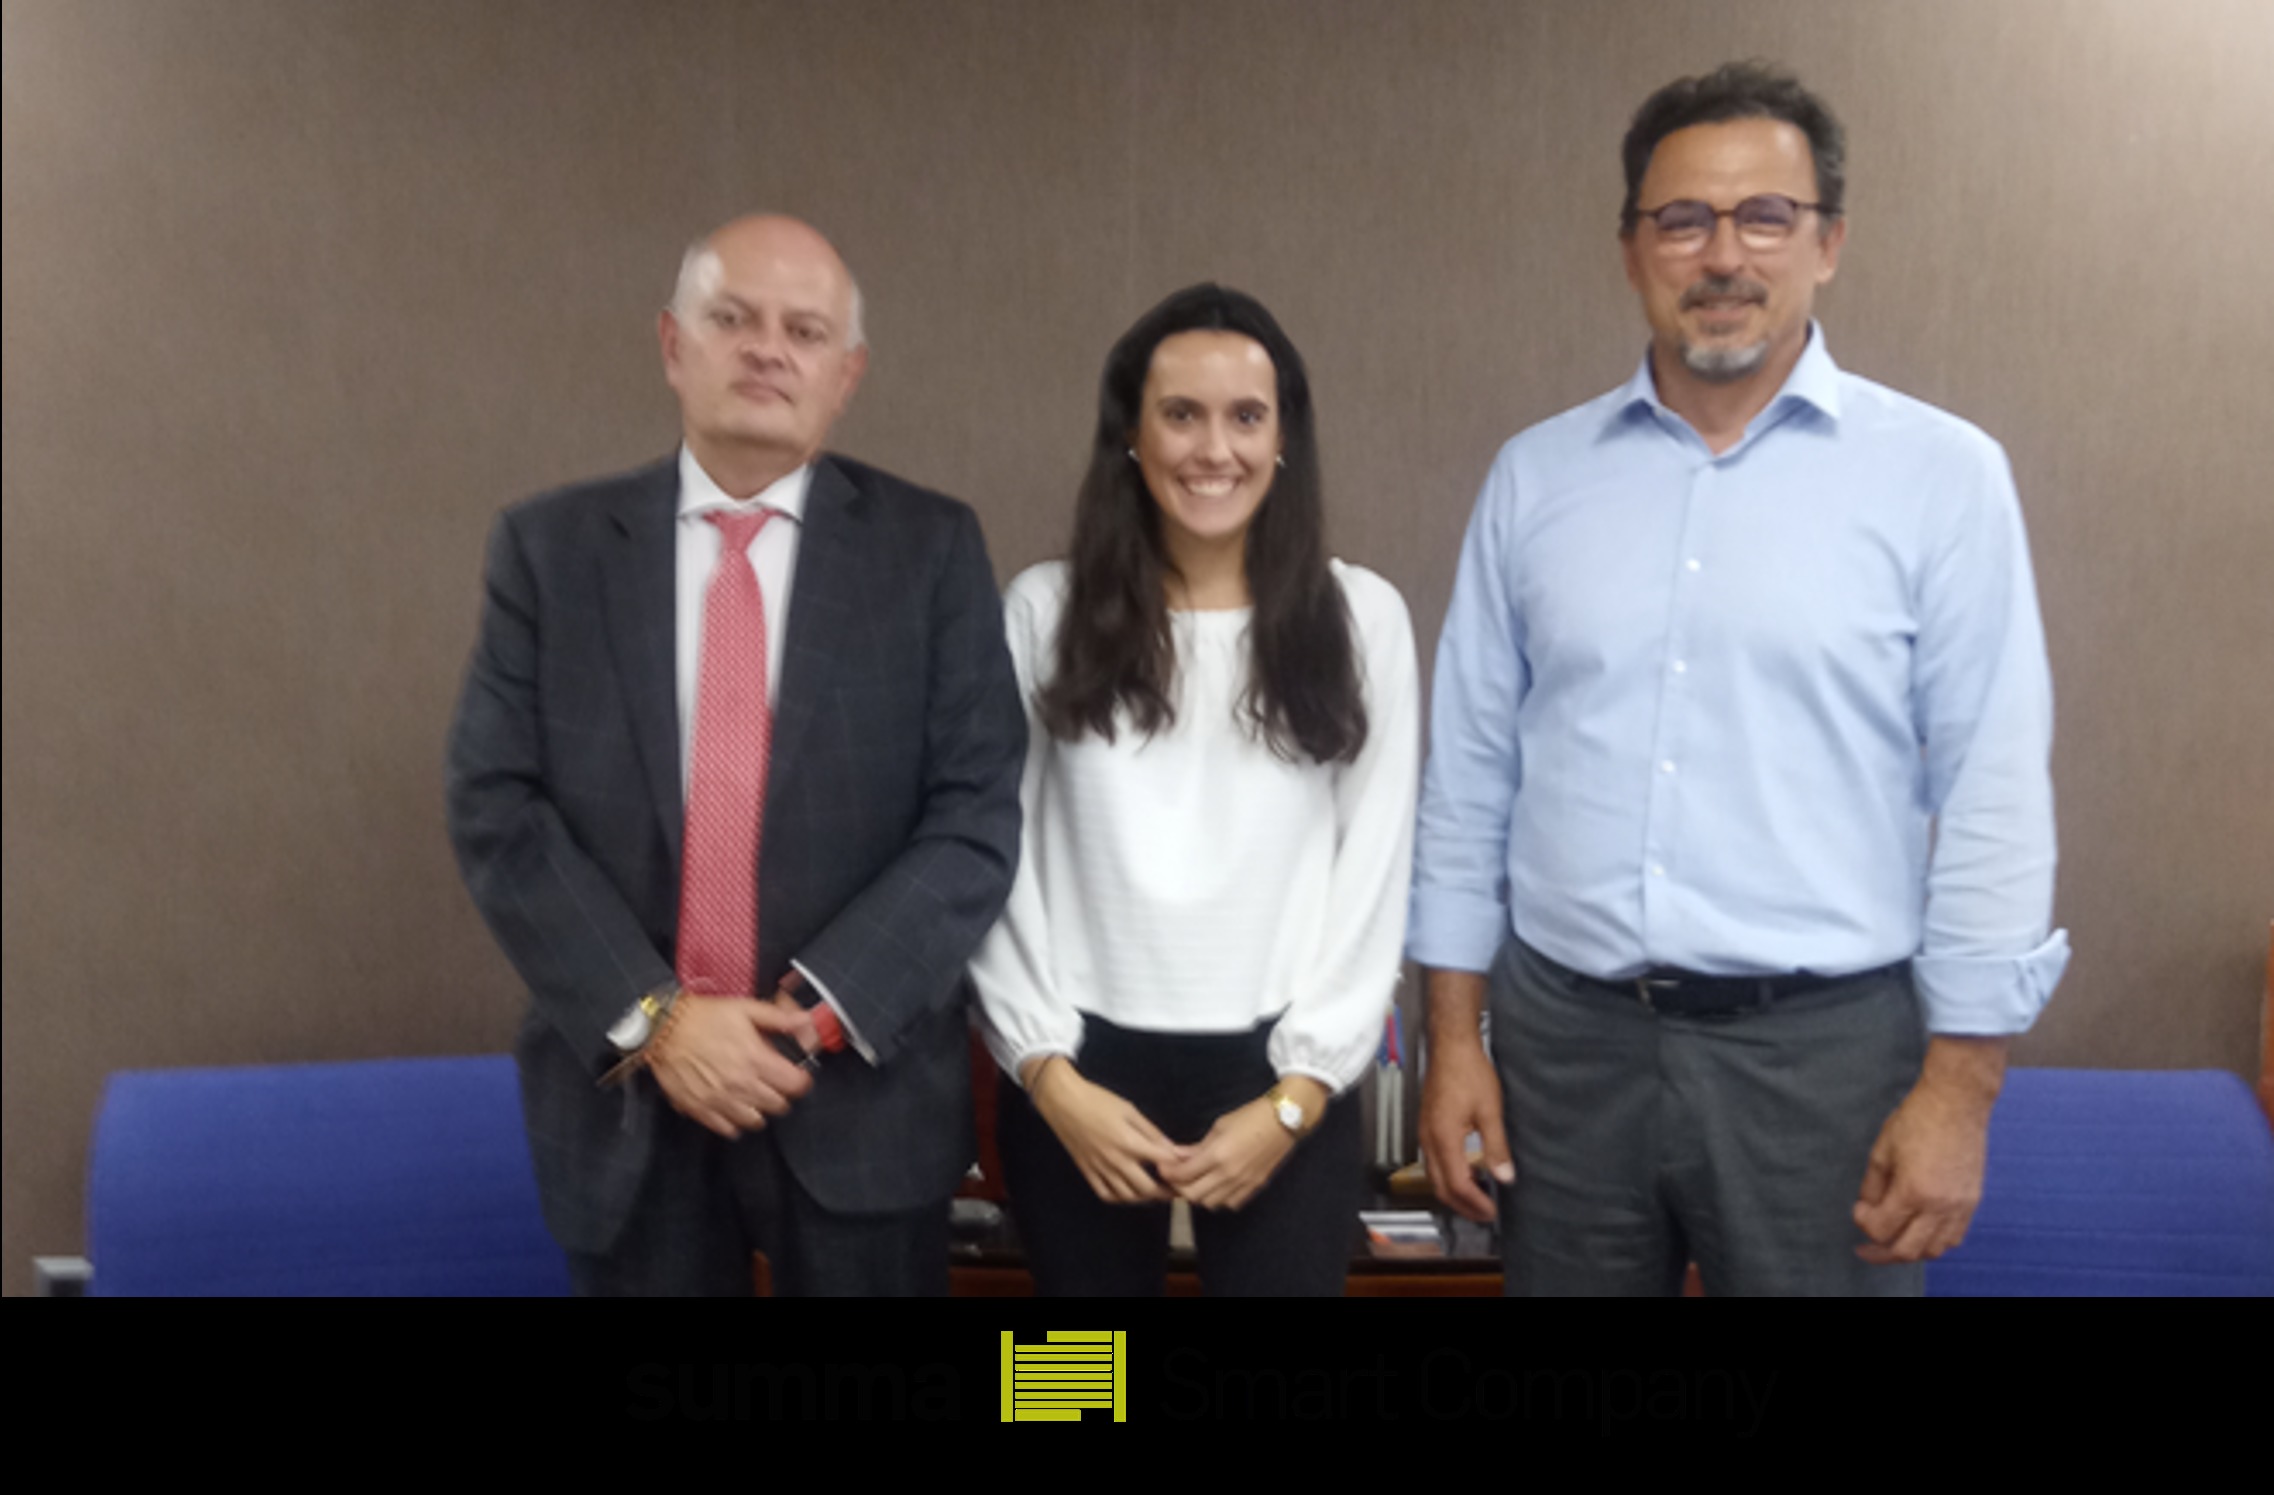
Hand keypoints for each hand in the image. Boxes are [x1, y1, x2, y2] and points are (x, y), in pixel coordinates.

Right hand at [645, 995, 815, 1138]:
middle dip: (781, 1095)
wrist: (662, 1029)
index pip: (795, 1085)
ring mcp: (720, 1100)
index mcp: (755, 1058)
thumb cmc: (703, 1017)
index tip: (797, 1076)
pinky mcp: (701, 1110)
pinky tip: (733, 1106)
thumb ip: (778, 1018)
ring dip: (759, 1110)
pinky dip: (735, 1122)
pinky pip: (728, 1129)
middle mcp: (740, 1084)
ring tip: (753, 1096)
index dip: (801, 1081)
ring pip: (756, 1121)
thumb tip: (805, 1022)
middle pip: (779, 1106)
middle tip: (774, 1083)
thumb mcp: (745, 1009)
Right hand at [1025, 1057, 1185, 1203]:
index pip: (1162, 1162)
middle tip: (1177, 1189)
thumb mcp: (1130, 1110)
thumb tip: (1173, 1149)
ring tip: (1156, 1192)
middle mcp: (1116, 1161)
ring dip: (1145, 1198)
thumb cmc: (1098, 1101)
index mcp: (1130, 1143)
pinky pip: (1106, 1194)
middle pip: (1147, 1188)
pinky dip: (1120, 1198)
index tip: (1188, 1167)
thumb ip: (1152, 1133)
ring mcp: (1100, 1169)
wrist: (1063, 1102)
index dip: (1179, 1166)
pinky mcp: (1088, 1172)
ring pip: (1127, 1196)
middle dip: (1166, 1191)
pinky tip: (1129, 1193)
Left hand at [1157, 1086, 1314, 1211]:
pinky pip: (1230, 1203)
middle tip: (1175, 1177)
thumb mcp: (1219, 1127)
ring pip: (1211, 1203)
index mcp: (1217, 1155)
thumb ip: (1197, 1147)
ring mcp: (1243, 1183)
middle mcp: (1229, 1174)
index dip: (1168, 1174)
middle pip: (1193, 1195)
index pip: (1183, 1176)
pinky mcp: (1254, 1187)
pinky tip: (1216, 1186)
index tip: (1162, 1168)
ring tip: (1194, 1181)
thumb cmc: (1250, 1117)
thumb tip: (1176, 1156)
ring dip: (1198, 1195)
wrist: (1283, 1120)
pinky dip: (1218, 1198)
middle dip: (1179, 1188)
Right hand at [1420, 968, 1513, 1223]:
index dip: (1475, 1202)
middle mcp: (1429, 1139)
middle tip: (1485, 1213)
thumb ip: (1496, 1147)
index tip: (1492, 1210)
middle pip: (1440, 1187)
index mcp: (1444, 1138)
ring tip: (1478, 1196)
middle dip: (1462, 1206)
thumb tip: (1505, 1175)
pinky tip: (1467, 1171)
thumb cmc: (1468, 1071)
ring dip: (1455, 1191)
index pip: (1457, 1184)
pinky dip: (1449, 1175)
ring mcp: (1425, 1133)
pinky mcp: (1427, 1126)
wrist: (1451, 1045)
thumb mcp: (1490, 1111)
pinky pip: (1433, 1161)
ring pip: (1435, 1175)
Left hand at [1853, 1037, 2008, 1263]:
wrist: (1957, 1103)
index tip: (1859, 1210)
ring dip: (1910, 1250)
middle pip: (1907, 1251)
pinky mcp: (1973, 1202)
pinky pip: (1954, 1238)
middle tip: (1865, 1246)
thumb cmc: (1916, 1120)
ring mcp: (1961, 1207)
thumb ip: (1872, 1187)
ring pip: (1933, 1251)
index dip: (1864, 1223)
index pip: (1882, 1230)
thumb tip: (1868, 1210)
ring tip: (1892, 1241)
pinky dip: (1934, 1242)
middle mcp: (1940, 1206)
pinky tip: (1918, 1232)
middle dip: (1881, 1252)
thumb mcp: (1882, 1151)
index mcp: (1914, 1192)